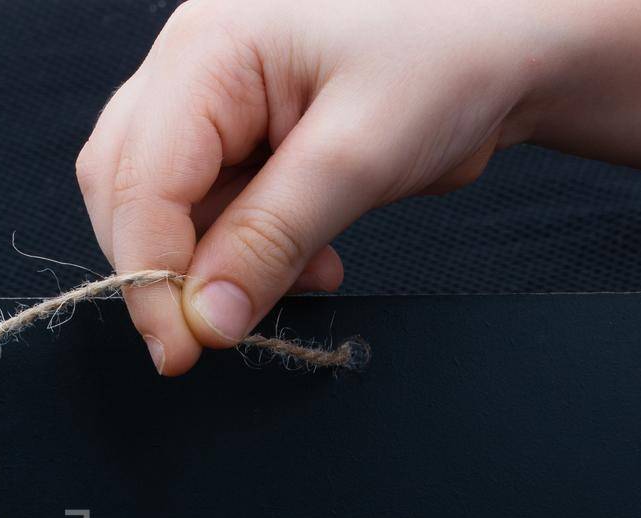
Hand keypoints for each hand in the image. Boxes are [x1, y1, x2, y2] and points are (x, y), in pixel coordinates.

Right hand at [76, 0, 549, 374]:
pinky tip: (316, 260)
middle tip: (222, 332)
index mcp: (206, 51)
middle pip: (128, 193)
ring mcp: (214, 103)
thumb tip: (205, 320)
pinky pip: (216, 213)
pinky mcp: (243, 138)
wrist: (512, 44)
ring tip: (308, 274)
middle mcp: (193, 70)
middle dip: (172, 271)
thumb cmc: (448, 58)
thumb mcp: (357, 156)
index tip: (182, 351)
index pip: (137, 181)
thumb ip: (272, 240)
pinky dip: (252, 254)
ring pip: (168, 210)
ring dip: (221, 266)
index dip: (148, 275)